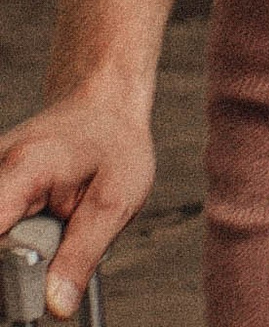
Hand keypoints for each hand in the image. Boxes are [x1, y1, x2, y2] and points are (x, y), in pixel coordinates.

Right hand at [0, 83, 154, 314]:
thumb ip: (81, 256)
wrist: (104, 103)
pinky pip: (0, 225)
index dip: (5, 271)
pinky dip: (10, 241)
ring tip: (46, 237)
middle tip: (43, 267)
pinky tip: (33, 232)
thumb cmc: (114, 143)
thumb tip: (55, 308)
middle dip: (11, 267)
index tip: (25, 293)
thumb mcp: (115, 200)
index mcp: (23, 170)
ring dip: (11, 254)